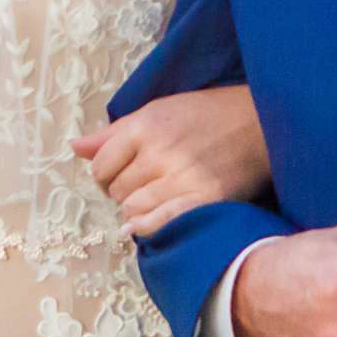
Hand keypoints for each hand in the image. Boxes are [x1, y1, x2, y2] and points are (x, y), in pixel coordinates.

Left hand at [72, 86, 270, 235]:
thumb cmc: (207, 113)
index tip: (119, 170)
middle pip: (116, 189)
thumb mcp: (158, 110)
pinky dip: (146, 227)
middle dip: (121, 189)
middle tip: (142, 182)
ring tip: (152, 196)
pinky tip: (146, 222)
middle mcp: (160, 154)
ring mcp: (182, 180)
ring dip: (136, 208)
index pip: (100, 164)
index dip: (105, 171)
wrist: (262, 122)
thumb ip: (114, 132)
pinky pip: (157, 224)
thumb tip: (74, 147)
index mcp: (145, 126)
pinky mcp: (204, 201)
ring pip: (133, 209)